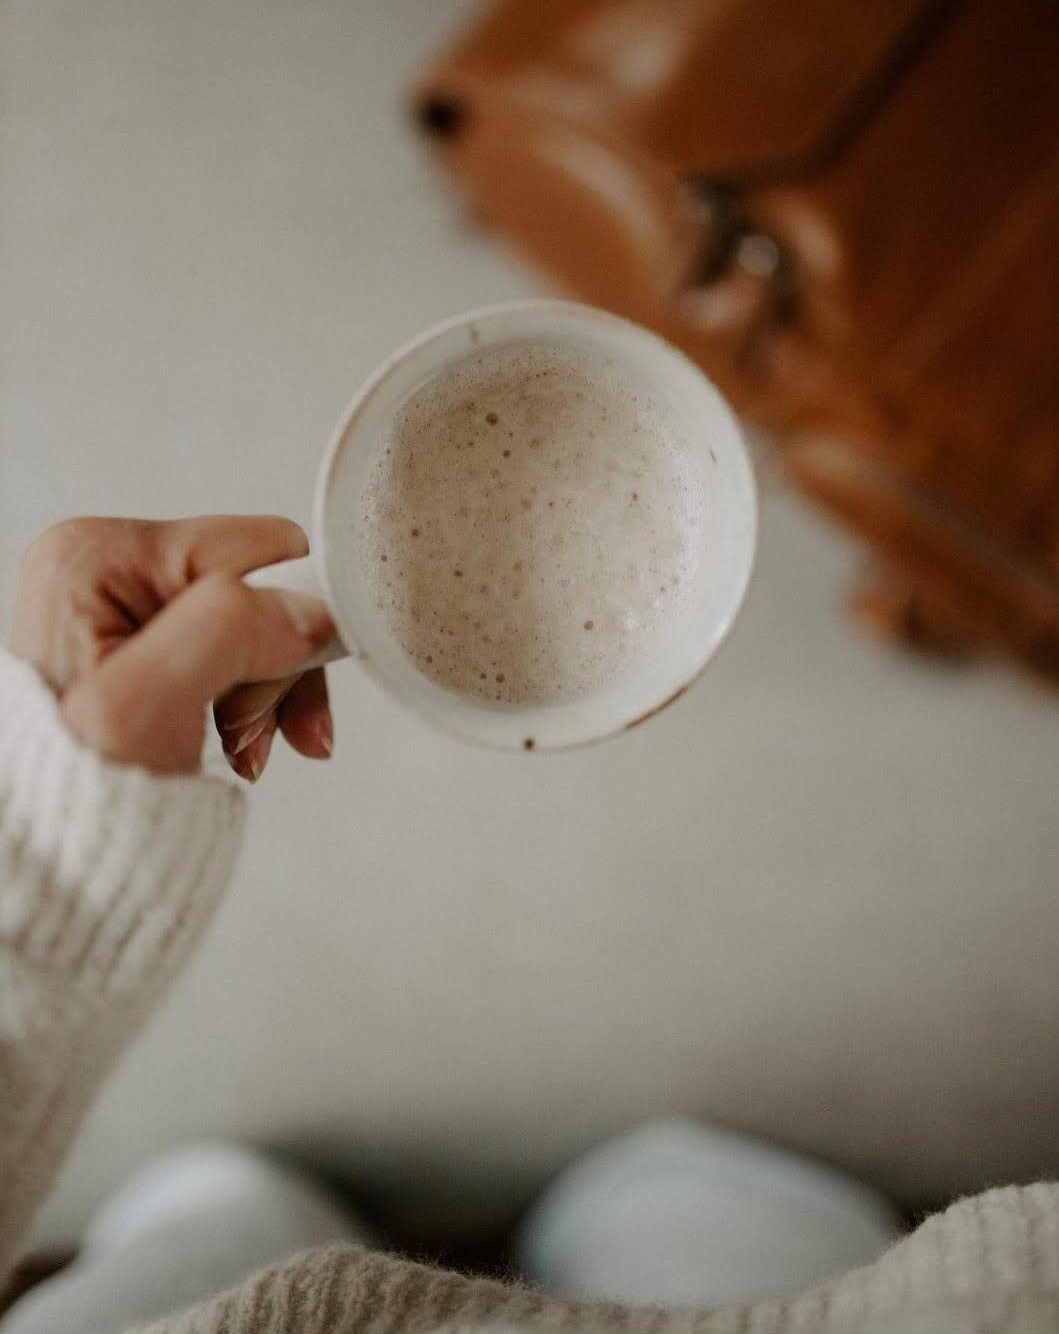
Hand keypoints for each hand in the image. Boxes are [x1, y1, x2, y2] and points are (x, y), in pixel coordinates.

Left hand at [11, 516, 335, 779]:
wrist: (62, 862)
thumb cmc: (76, 798)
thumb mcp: (142, 709)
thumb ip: (226, 632)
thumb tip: (312, 610)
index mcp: (96, 555)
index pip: (256, 550)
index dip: (287, 624)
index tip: (276, 697)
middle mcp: (109, 563)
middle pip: (261, 585)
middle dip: (276, 666)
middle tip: (251, 734)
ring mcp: (129, 600)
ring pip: (260, 619)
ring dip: (268, 690)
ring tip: (242, 746)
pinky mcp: (152, 637)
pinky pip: (240, 645)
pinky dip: (252, 699)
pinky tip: (234, 738)